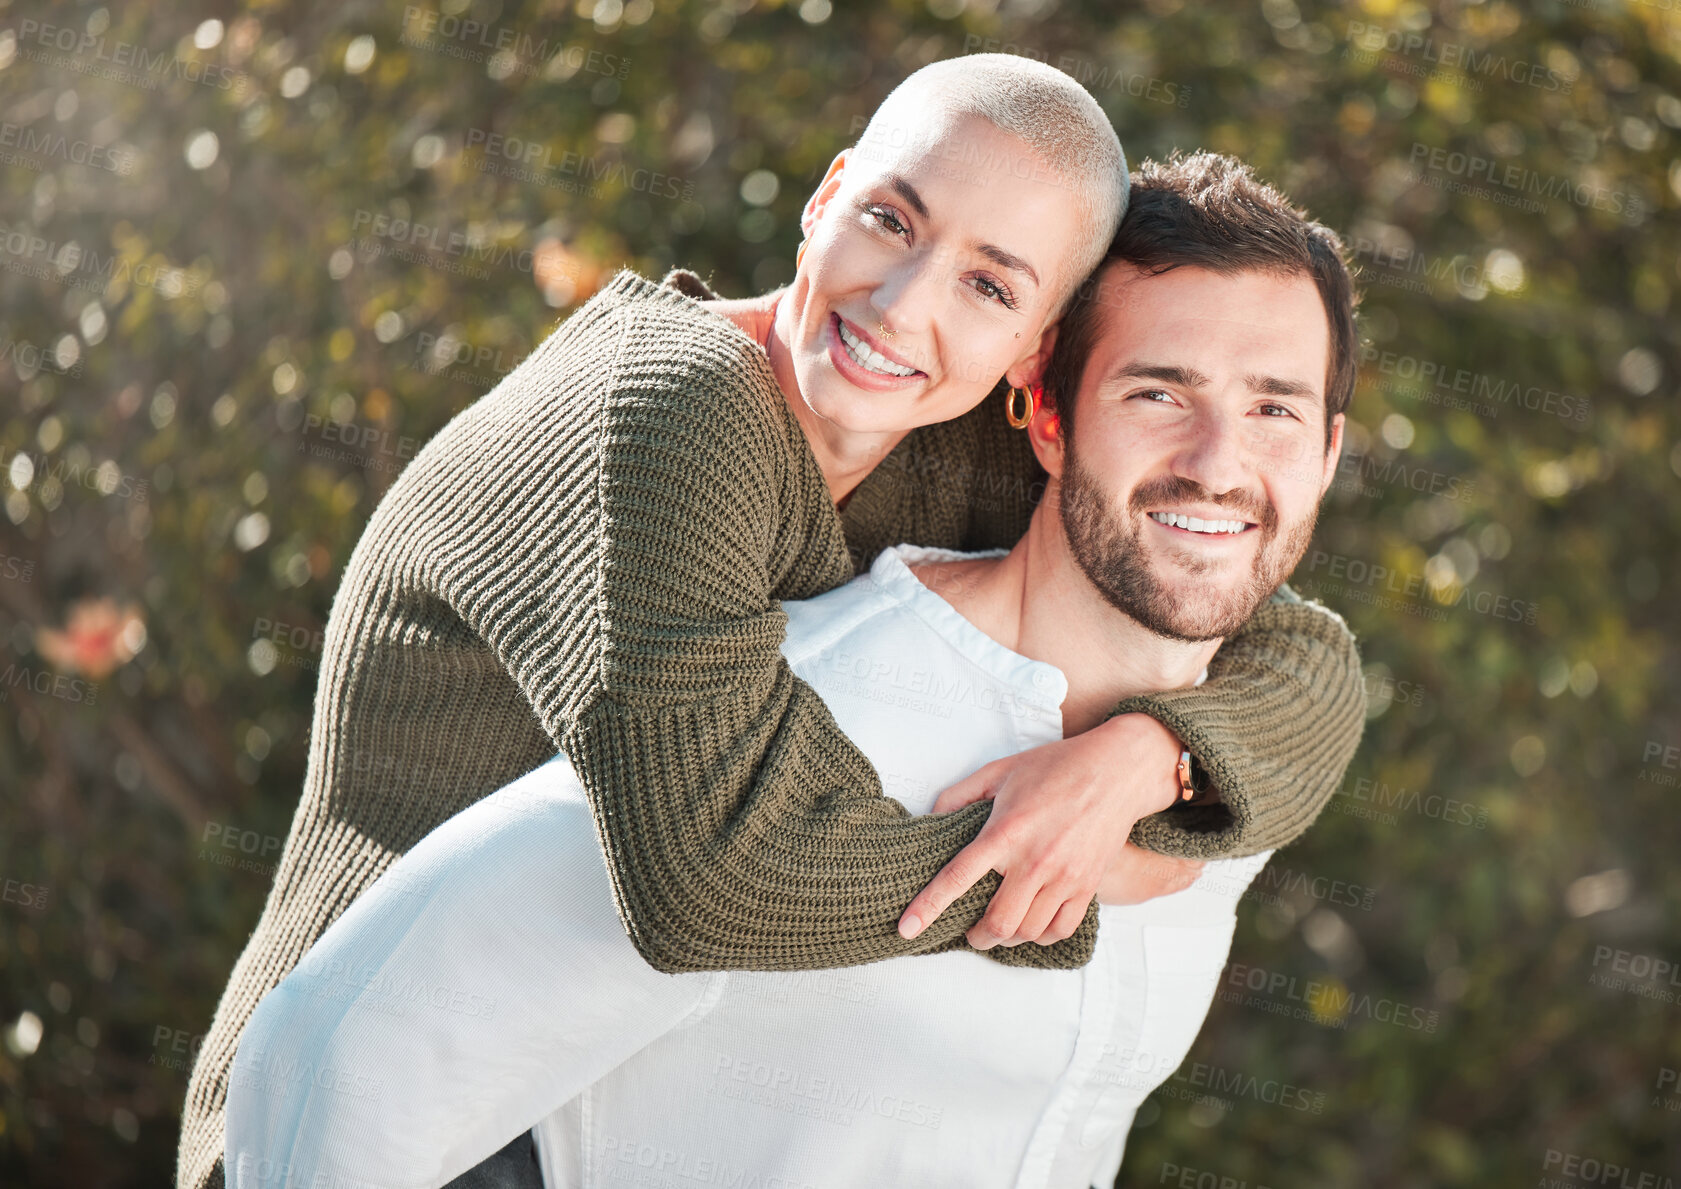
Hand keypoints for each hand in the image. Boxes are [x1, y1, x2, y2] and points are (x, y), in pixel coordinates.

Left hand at [897, 714, 1183, 948]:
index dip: (927, 907)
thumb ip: (960, 794)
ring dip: (1008, 937)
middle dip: (977, 936)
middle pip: (998, 923)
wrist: (1117, 770)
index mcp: (1005, 832)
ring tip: (1000, 927)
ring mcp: (1064, 877)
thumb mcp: (999, 770)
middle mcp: (1034, 861)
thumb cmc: (1056, 766)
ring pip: (1028, 932)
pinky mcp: (1087, 886)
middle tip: (971, 931)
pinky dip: (1040, 935)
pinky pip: (1059, 929)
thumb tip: (931, 816)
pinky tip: (1032, 925)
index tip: (906, 929)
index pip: (956, 878)